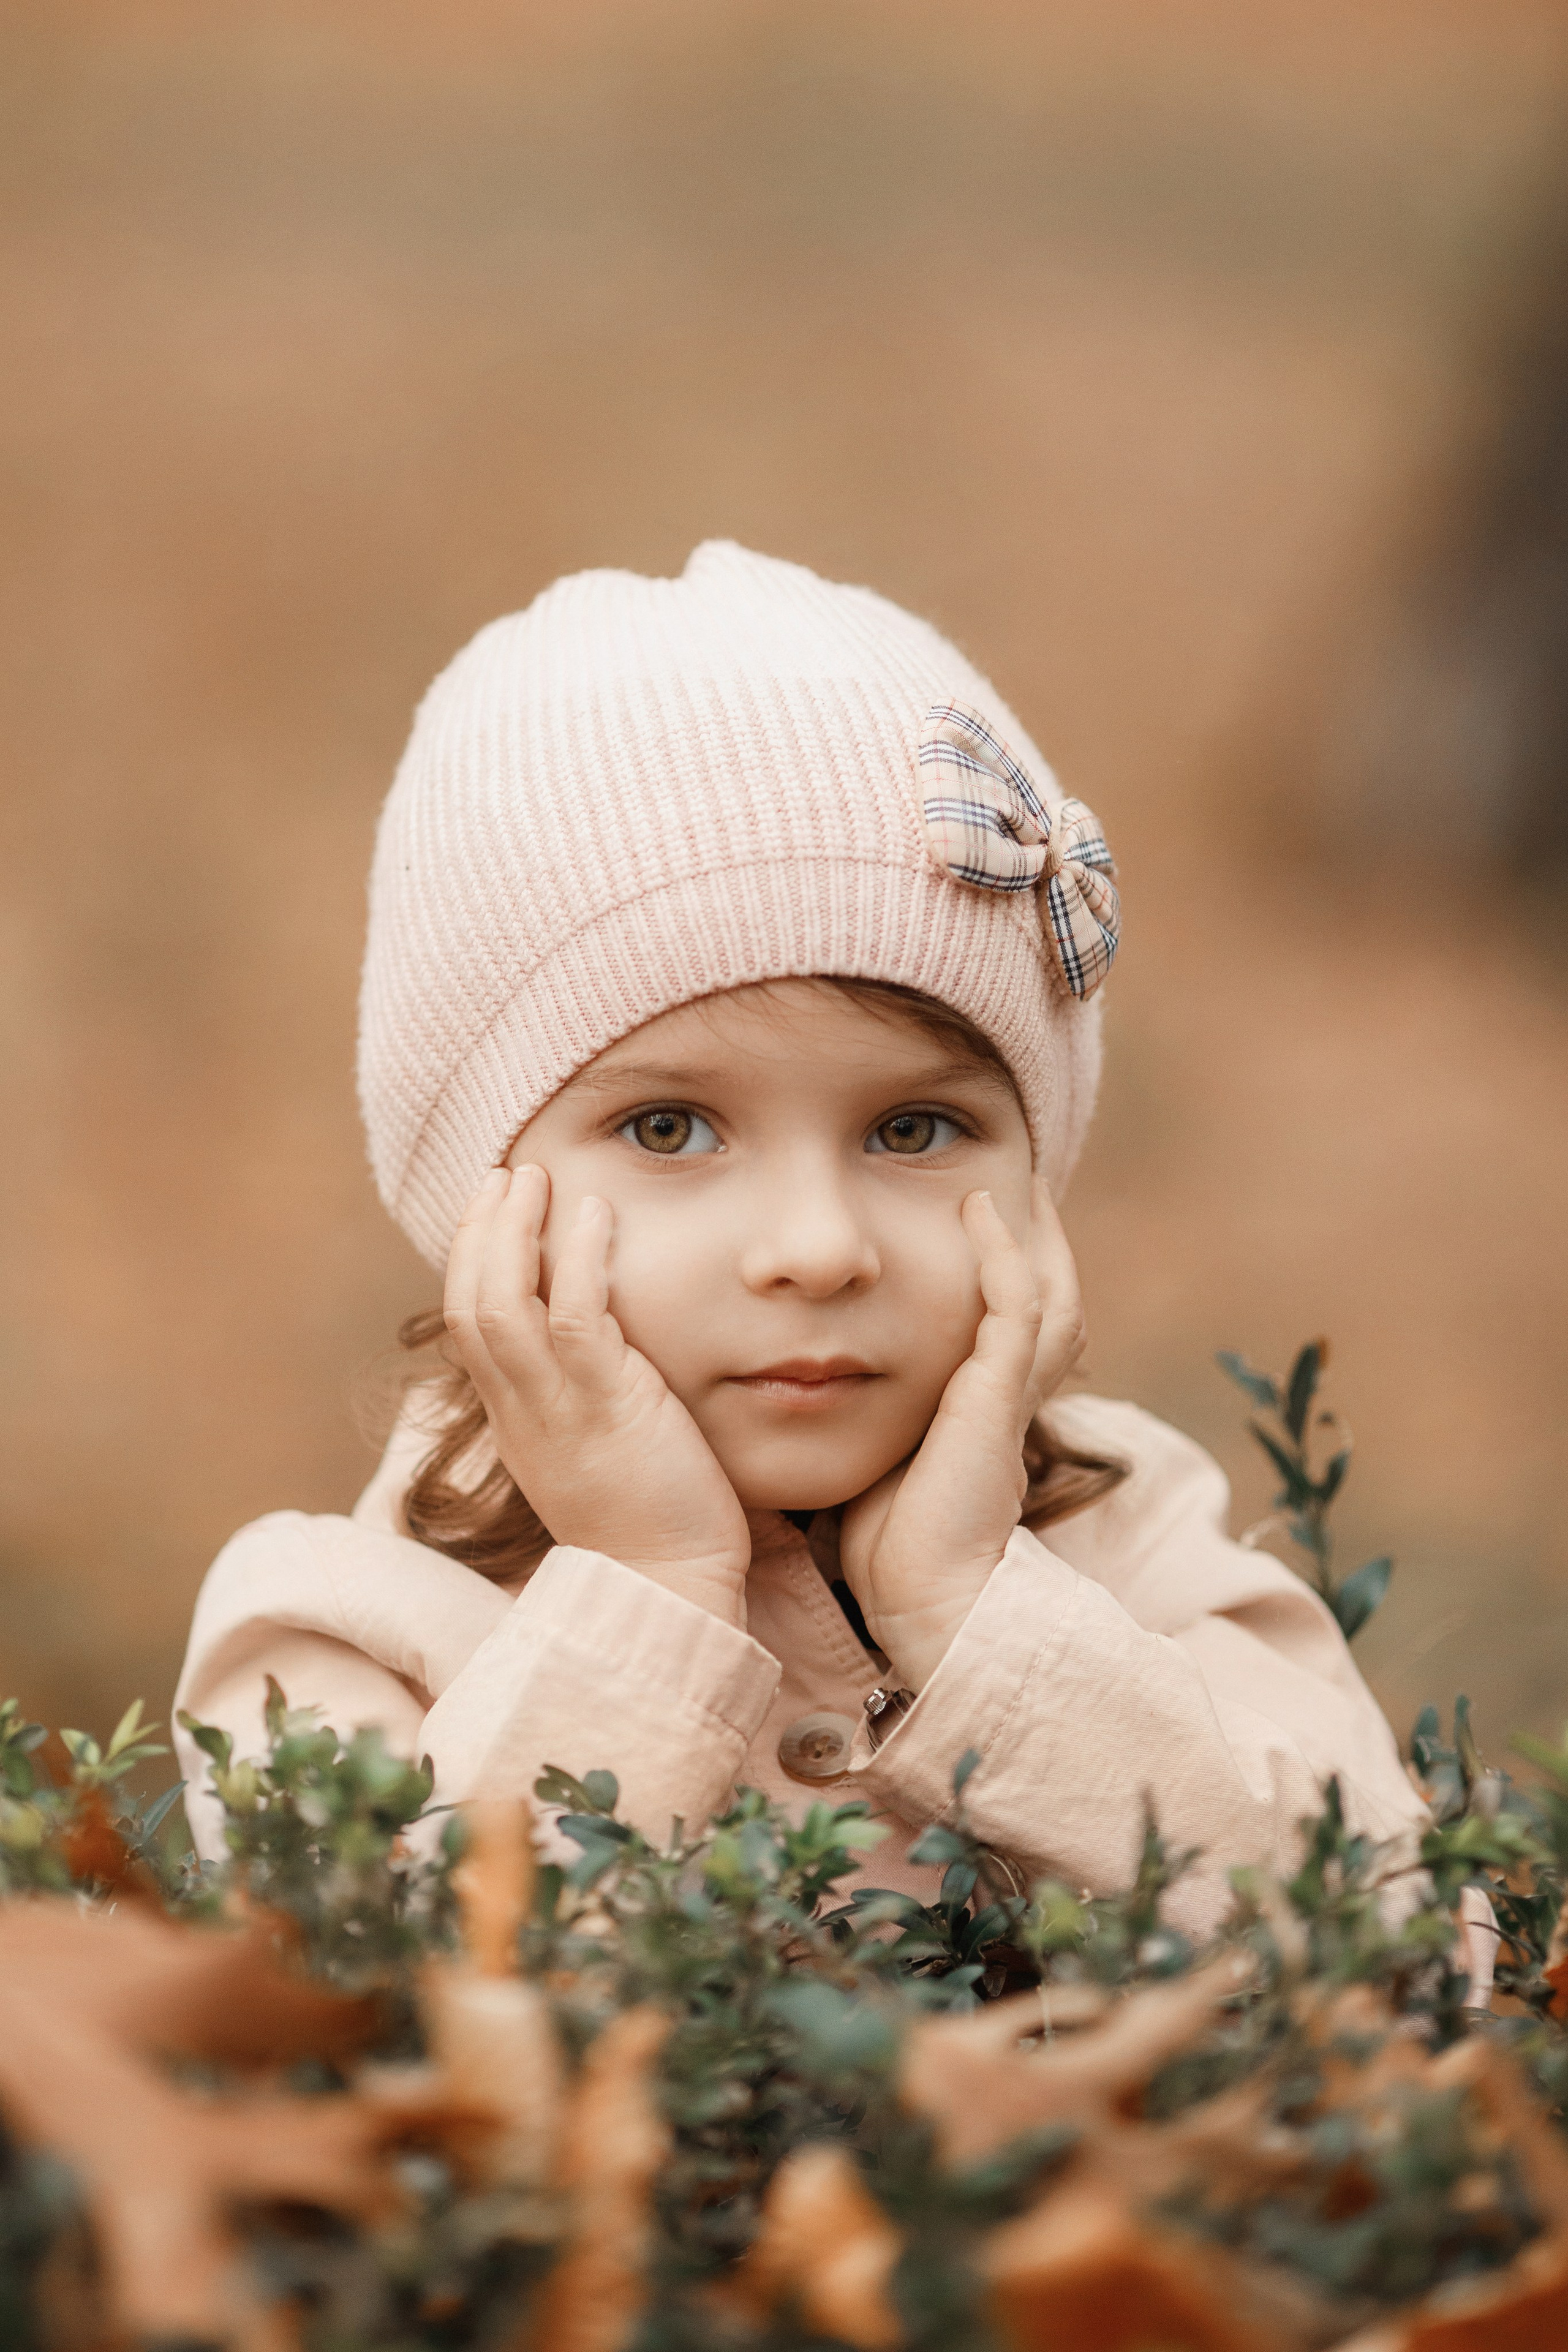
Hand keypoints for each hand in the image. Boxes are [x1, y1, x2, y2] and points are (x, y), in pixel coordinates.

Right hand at [443, 1165, 751, 1626]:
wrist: (668, 1589)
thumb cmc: (649, 1523)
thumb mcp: (593, 1453)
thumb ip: (579, 1400)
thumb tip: (595, 1347)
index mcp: (516, 1423)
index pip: (468, 1328)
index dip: (471, 1263)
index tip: (490, 1213)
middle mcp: (522, 1413)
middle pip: (470, 1305)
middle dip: (480, 1233)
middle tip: (503, 1176)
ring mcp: (558, 1411)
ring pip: (504, 1305)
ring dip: (514, 1232)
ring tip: (533, 1177)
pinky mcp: (609, 1409)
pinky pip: (578, 1319)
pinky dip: (582, 1259)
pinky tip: (596, 1214)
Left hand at [837, 1176, 1084, 1691]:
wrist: (925, 1600)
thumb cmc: (891, 1545)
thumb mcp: (876, 1459)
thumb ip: (862, 1417)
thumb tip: (802, 1386)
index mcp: (981, 1409)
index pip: (1002, 1323)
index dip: (995, 1272)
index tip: (968, 1221)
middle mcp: (1004, 1394)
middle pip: (1043, 1296)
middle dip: (1032, 1239)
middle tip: (1004, 1183)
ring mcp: (1006, 1392)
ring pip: (1044, 1290)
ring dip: (1026, 1233)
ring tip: (999, 1181)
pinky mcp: (997, 1397)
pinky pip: (1015, 1306)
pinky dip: (1000, 1253)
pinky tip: (979, 1211)